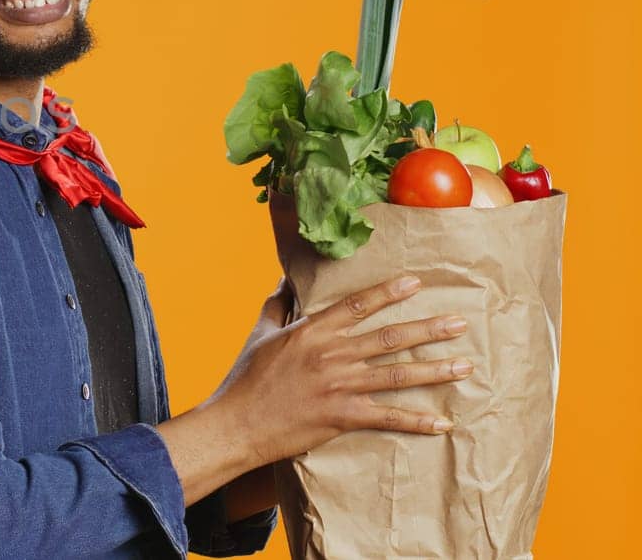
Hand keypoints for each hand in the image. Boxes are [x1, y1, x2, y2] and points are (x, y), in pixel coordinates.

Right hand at [209, 274, 471, 467]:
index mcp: (311, 332)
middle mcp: (331, 355)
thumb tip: (282, 280)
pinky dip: (417, 421)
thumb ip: (275, 306)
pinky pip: (388, 418)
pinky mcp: (343, 417)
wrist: (237, 424)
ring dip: (434, 370)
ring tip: (465, 365)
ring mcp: (339, 386)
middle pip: (389, 338)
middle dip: (428, 329)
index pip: (357, 305)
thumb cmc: (245, 379)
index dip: (388, 293)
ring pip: (397, 374)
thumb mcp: (259, 335)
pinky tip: (442, 422)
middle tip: (460, 323)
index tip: (416, 283)